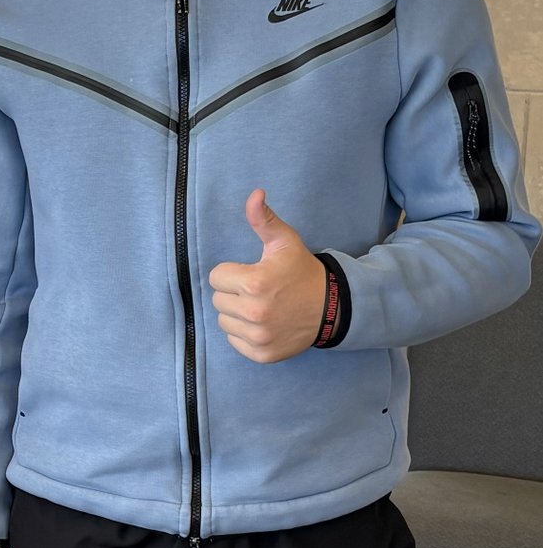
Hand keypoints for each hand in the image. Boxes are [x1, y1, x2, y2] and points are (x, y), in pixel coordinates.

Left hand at [209, 189, 324, 362]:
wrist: (332, 307)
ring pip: (224, 321)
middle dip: (233, 292)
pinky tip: (263, 323)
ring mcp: (258, 337)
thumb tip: (255, 193)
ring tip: (260, 305)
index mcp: (254, 284)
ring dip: (236, 313)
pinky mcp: (262, 354)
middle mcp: (254, 313)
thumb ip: (263, 218)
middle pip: (218, 299)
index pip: (216, 277)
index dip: (232, 272)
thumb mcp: (284, 241)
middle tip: (257, 290)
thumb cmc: (301, 271)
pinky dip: (243, 334)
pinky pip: (234, 341)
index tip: (251, 273)